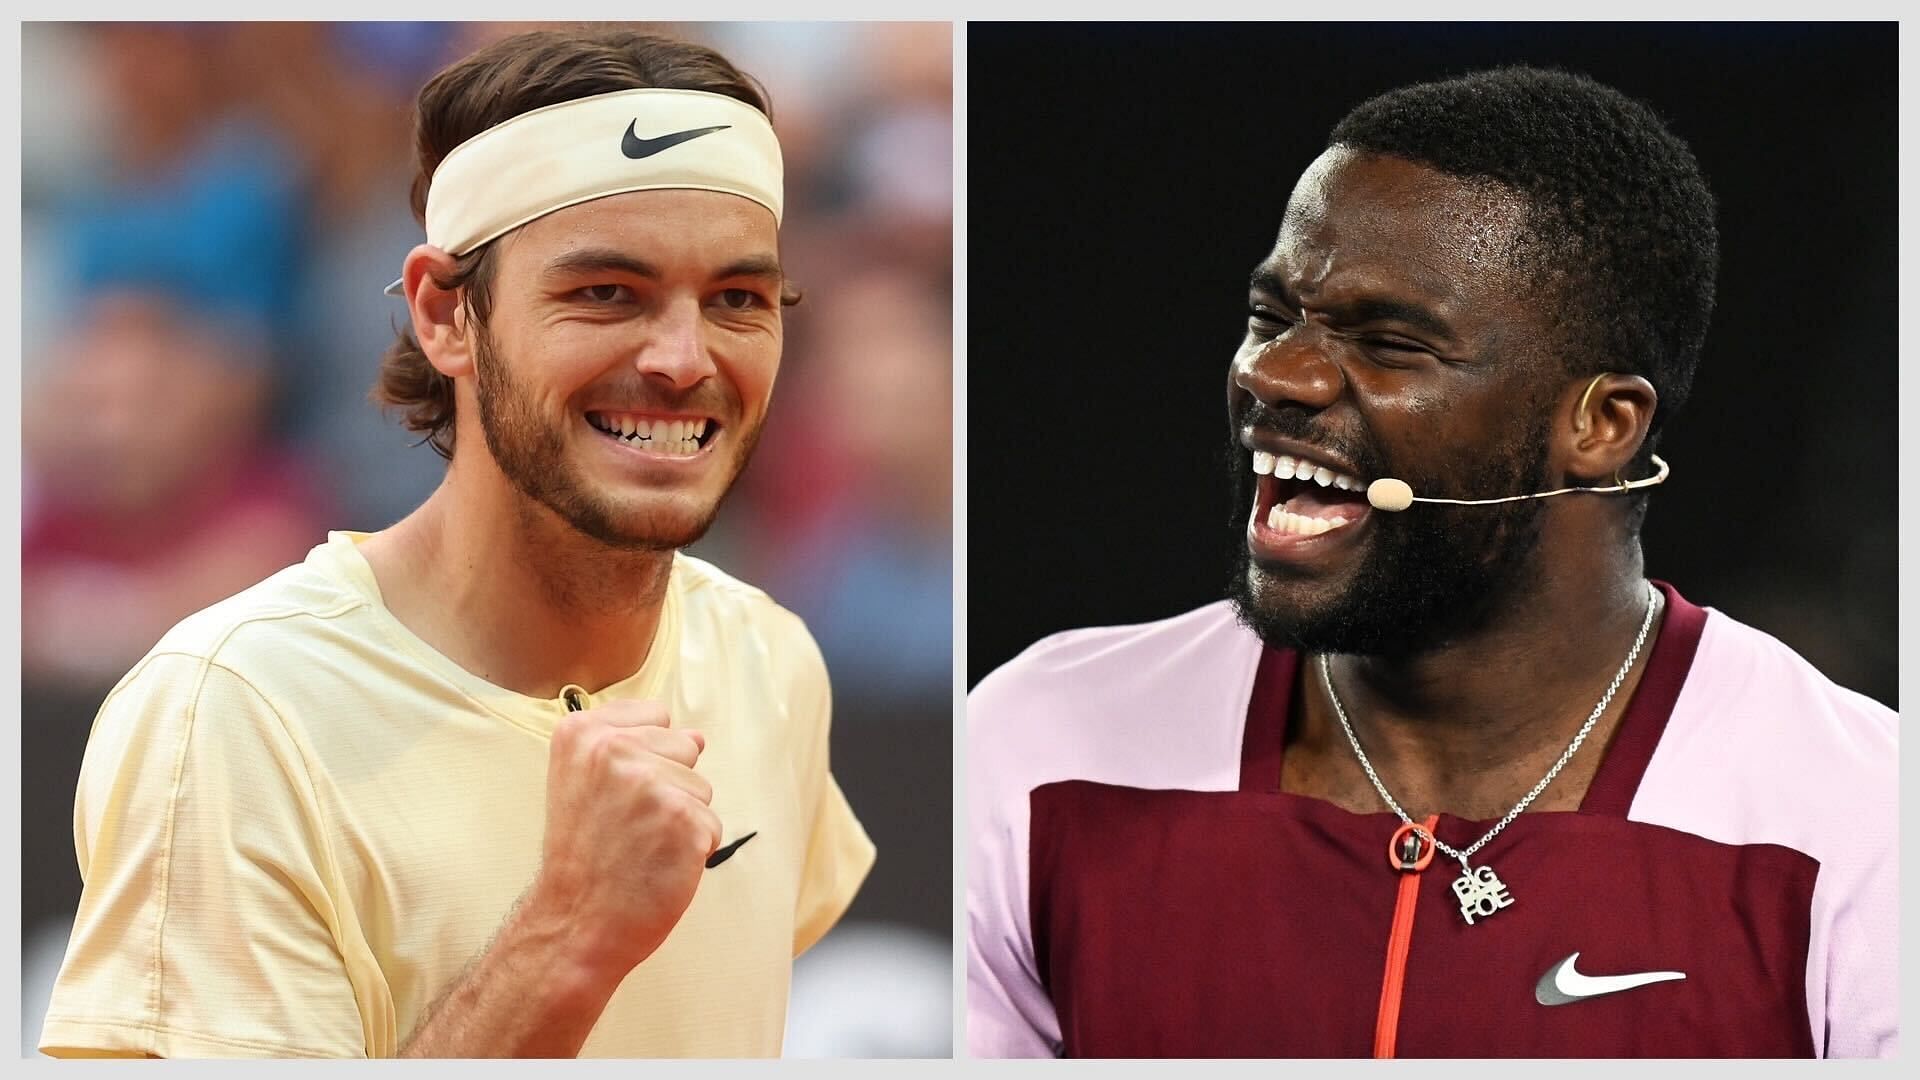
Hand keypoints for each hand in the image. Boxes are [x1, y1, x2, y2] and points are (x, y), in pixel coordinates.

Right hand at [528, 699, 719, 979]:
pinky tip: (658, 865)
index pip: (656, 716)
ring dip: (682, 819)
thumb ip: (633, 746)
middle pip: (684, 747)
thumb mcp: (583, 782)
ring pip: (702, 787)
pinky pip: (712, 823)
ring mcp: (651, 784)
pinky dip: (694, 850)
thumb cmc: (583, 856)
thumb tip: (698, 737)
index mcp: (583, 732)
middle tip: (626, 827)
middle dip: (668, 786)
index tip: (612, 795)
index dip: (645, 758)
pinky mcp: (684, 819)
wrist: (573, 922)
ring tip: (640, 846)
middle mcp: (615, 750)